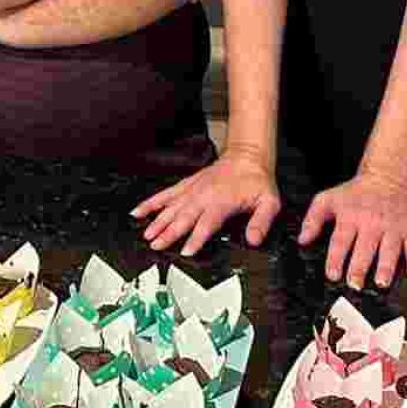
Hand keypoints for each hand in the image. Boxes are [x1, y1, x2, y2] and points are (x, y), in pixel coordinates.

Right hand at [132, 145, 280, 255]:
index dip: (196, 237)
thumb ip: (261, 222)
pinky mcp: (186, 185)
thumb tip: (254, 240)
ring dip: (158, 220)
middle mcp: (204, 195)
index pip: (206, 222)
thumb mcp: (269, 202)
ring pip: (171, 206)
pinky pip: (165, 194)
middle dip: (169, 232)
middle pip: (183, 216)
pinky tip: (138, 211)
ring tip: (146, 234)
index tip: (186, 251)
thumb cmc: (256, 181)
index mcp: (222, 201)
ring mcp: (192, 189)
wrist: (247, 157)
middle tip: (156, 246)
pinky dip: (151, 202)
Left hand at [299, 172, 406, 288]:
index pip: (341, 240)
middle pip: (365, 248)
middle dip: (359, 267)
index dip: (335, 258)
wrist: (388, 177)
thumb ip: (313, 219)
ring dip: (386, 267)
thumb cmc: (356, 193)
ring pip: (389, 249)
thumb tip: (302, 240)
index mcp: (351, 216)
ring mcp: (393, 226)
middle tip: (355, 284)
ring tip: (381, 282)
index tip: (333, 275)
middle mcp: (372, 222)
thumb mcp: (328, 199)